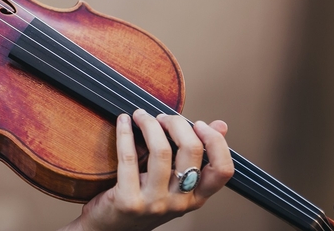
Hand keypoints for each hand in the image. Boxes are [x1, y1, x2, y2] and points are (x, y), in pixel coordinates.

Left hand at [74, 109, 234, 230]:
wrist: (111, 229)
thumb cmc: (143, 201)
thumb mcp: (175, 184)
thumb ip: (195, 157)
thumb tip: (220, 125)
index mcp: (196, 198)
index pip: (222, 170)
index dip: (215, 141)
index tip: (200, 124)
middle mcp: (180, 203)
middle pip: (191, 151)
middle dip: (177, 123)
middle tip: (163, 116)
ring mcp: (155, 203)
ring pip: (160, 151)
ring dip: (150, 124)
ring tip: (141, 115)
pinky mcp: (129, 201)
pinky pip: (128, 158)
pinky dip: (125, 133)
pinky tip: (123, 121)